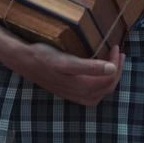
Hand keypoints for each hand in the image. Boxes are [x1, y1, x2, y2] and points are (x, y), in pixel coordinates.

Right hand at [5, 40, 125, 106]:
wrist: (24, 61)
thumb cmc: (45, 56)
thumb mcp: (68, 60)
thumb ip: (90, 66)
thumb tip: (112, 69)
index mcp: (81, 86)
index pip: (108, 79)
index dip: (117, 64)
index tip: (116, 47)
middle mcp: (78, 93)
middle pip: (106, 88)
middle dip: (117, 71)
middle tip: (119, 53)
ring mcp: (72, 94)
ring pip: (99, 93)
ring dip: (109, 79)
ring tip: (113, 63)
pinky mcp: (66, 91)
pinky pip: (89, 95)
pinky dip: (98, 86)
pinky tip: (97, 73)